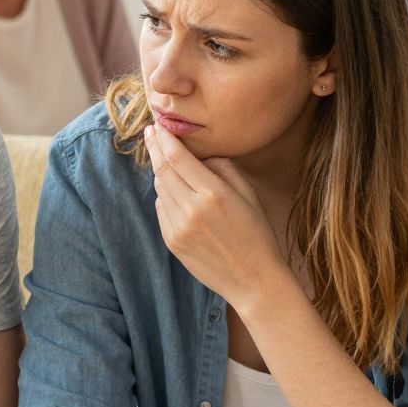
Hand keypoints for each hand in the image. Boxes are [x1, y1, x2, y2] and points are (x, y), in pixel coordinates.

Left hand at [145, 121, 287, 305]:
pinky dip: (166, 198)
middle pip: (162, 170)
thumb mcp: (247, 193)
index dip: (163, 139)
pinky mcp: (172, 242)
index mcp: (213, 194)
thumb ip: (222, 168)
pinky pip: (161, 210)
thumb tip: (198, 155)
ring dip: (161, 174)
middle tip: (150, 133)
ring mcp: (178, 228)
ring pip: (159, 190)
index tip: (156, 126)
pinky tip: (179, 196)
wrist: (253, 280)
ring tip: (169, 164)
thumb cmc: (256, 233)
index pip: (177, 157)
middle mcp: (191, 210)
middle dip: (154, 149)